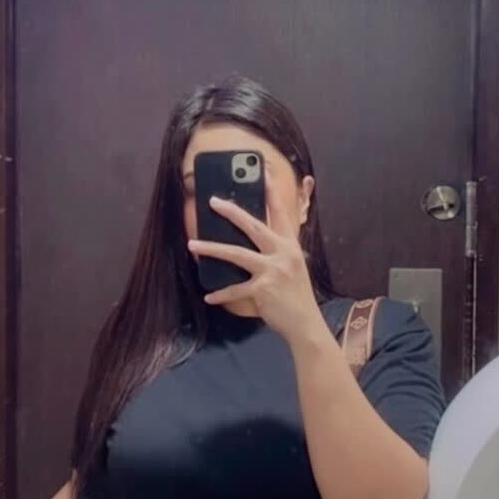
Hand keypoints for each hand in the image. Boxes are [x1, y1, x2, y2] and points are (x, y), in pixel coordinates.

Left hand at [187, 169, 323, 345]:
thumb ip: (279, 251)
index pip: (282, 214)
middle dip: (233, 212)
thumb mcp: (293, 267)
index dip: (272, 193)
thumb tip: (257, 239)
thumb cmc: (296, 295)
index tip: (263, 174)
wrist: (305, 323)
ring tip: (193, 244)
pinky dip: (221, 294)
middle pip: (254, 227)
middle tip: (213, 201)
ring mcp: (273, 271)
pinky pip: (236, 289)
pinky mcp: (263, 289)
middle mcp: (284, 254)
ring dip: (212, 248)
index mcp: (291, 246)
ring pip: (237, 254)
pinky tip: (208, 296)